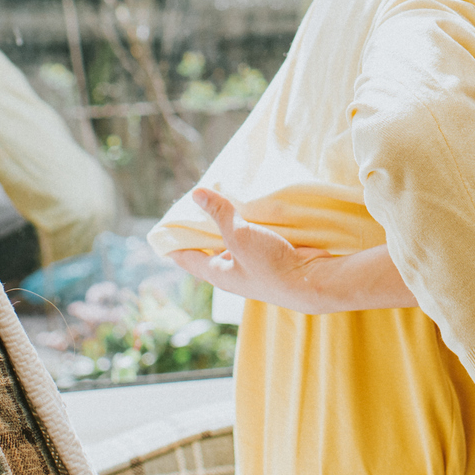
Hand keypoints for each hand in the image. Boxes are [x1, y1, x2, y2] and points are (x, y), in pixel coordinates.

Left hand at [171, 188, 336, 310]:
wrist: (311, 281)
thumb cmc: (270, 264)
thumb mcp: (239, 235)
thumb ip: (219, 214)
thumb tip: (197, 193)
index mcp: (218, 273)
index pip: (187, 258)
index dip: (174, 245)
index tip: (163, 232)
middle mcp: (232, 273)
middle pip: (210, 250)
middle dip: (203, 231)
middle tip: (195, 206)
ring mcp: (253, 267)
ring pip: (234, 244)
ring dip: (228, 227)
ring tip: (222, 203)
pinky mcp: (271, 260)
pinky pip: (253, 241)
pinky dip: (248, 227)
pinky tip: (251, 212)